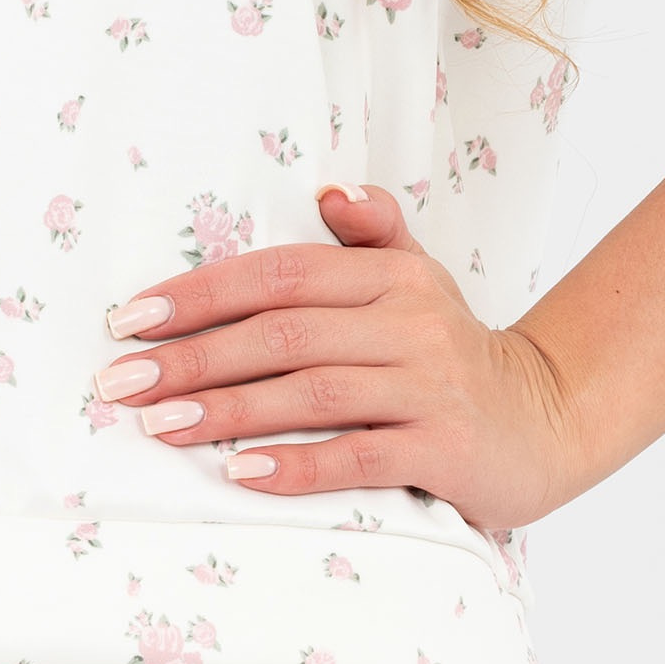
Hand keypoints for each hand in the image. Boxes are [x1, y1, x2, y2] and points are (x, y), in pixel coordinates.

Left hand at [93, 182, 582, 532]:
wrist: (545, 421)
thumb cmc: (454, 353)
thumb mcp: (421, 281)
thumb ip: (373, 234)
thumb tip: (328, 190)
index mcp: (394, 276)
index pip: (283, 271)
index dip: (204, 292)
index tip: (132, 317)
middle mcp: (412, 322)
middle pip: (284, 333)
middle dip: (193, 356)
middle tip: (119, 382)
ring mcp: (429, 386)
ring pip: (310, 392)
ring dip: (226, 408)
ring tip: (158, 424)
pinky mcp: (444, 449)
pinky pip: (357, 456)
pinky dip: (295, 465)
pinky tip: (239, 472)